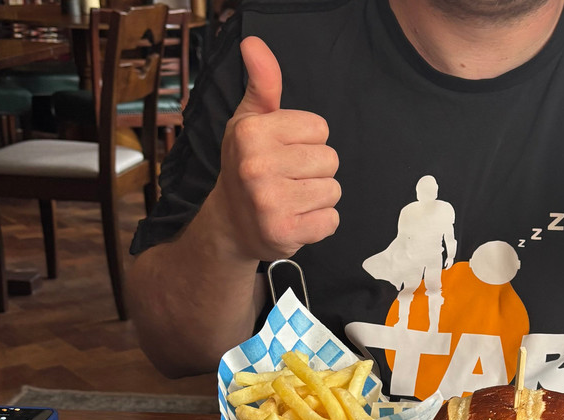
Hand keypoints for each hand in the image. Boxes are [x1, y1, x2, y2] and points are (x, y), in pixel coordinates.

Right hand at [209, 37, 339, 262]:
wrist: (230, 224)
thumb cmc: (246, 165)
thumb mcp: (249, 120)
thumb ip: (262, 84)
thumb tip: (254, 43)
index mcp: (251, 132)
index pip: (320, 128)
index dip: (307, 140)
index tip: (284, 151)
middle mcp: (257, 166)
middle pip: (330, 159)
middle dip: (315, 170)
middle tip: (287, 179)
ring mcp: (270, 203)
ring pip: (333, 190)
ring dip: (318, 197)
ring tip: (291, 199)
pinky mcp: (285, 233)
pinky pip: (332, 220)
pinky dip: (319, 222)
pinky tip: (296, 219)